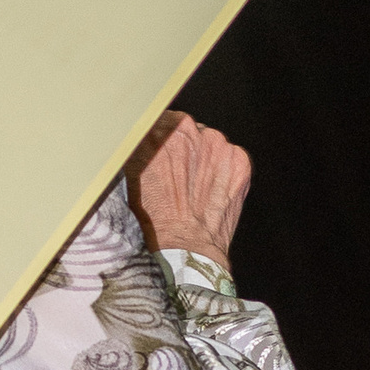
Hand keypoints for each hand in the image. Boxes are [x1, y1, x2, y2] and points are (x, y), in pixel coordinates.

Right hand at [127, 112, 250, 265]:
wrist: (184, 249)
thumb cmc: (151, 218)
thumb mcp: (129, 177)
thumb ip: (136, 148)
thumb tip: (137, 138)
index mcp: (158, 129)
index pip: (159, 120)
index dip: (156, 139)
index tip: (155, 153)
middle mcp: (191, 130)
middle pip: (185, 130)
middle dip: (180, 148)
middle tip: (173, 177)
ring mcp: (219, 145)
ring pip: (209, 143)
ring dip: (202, 159)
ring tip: (192, 189)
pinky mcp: (240, 162)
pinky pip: (229, 158)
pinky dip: (222, 171)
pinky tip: (209, 192)